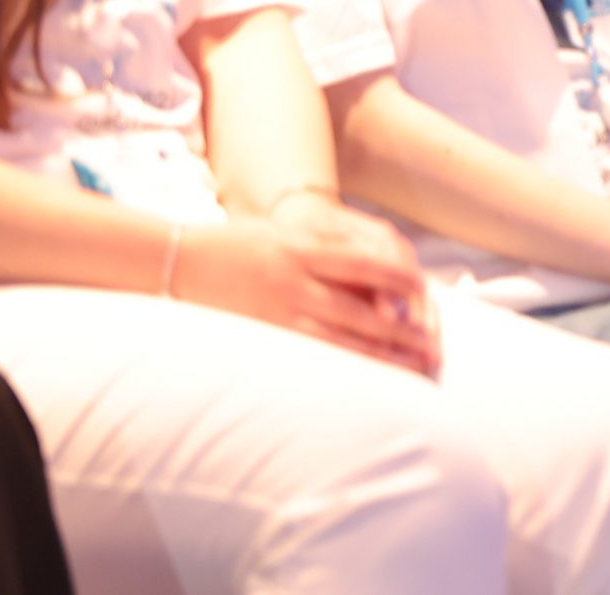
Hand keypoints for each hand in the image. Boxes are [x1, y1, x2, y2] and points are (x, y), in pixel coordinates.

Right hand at [174, 212, 440, 376]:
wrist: (177, 262)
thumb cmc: (237, 243)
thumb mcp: (286, 231)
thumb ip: (328, 246)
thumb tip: (378, 264)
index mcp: (304, 250)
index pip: (367, 265)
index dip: (400, 280)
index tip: (426, 291)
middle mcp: (294, 282)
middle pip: (361, 310)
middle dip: (402, 332)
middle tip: (433, 348)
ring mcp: (276, 312)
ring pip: (339, 340)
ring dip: (380, 357)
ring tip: (409, 369)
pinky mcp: (261, 336)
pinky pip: (309, 355)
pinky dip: (342, 366)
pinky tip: (363, 377)